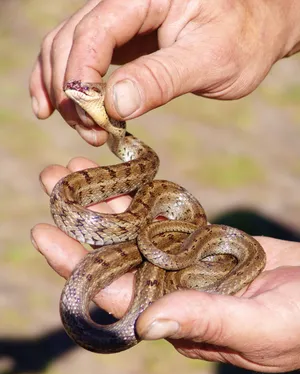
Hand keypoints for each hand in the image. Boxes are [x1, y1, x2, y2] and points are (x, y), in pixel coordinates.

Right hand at [29, 0, 299, 144]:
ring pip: (66, 49)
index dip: (82, 76)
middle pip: (71, 41)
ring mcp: (117, 21)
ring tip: (83, 129)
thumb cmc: (242, 39)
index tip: (90, 119)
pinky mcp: (120, 40)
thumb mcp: (211, 60)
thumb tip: (115, 105)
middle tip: (91, 132)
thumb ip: (162, 78)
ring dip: (64, 91)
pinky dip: (64, 83)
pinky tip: (55, 109)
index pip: (95, 32)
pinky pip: (79, 57)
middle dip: (71, 91)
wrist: (254, 30)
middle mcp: (123, 2)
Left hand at [32, 158, 299, 372]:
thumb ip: (205, 322)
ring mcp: (183, 264)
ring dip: (106, 200)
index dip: (76, 265)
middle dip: (81, 221)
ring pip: (134, 230)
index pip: (114, 292)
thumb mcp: (259, 325)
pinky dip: (142, 196)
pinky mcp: (199, 243)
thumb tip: (145, 324)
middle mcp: (170, 290)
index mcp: (174, 318)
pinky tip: (124, 173)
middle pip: (115, 254)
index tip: (44, 232)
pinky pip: (162, 217)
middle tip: (52, 183)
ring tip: (77, 168)